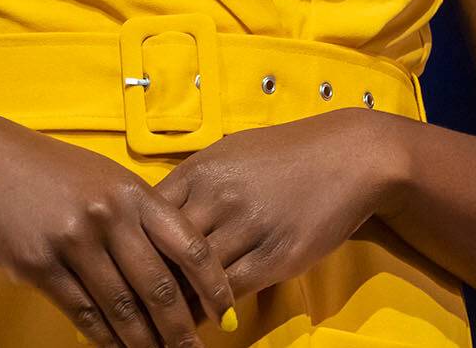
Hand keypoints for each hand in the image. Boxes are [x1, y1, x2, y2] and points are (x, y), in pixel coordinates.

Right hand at [0, 114, 236, 346]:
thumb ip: (142, 217)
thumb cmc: (58, 173)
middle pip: (158, 286)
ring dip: (145, 343)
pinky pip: (84, 314)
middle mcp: (109, 215)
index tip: (226, 311)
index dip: (213, 283)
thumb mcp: (108, 180)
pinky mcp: (41, 266)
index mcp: (133, 191)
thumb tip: (181, 271)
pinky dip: (106, 339)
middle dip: (181, 329)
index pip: (188, 243)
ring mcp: (74, 241)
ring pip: (122, 308)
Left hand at [152, 110, 399, 300]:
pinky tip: (208, 318)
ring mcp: (246, 228)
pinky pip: (231, 291)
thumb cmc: (285, 153)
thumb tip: (159, 215)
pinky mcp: (276, 256)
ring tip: (165, 323)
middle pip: (166, 252)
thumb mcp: (230, 154)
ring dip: (180, 303)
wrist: (347, 155)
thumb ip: (195, 184)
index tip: (128, 269)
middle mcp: (217, 198)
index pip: (148, 217)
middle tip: (139, 307)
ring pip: (195, 278)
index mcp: (200, 170)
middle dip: (151, 282)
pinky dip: (214, 309)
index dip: (136, 247)